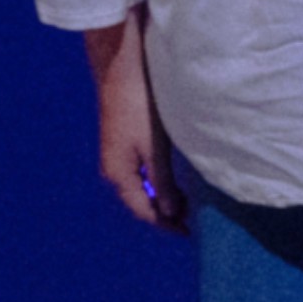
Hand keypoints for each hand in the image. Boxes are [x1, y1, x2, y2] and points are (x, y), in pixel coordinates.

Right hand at [91, 22, 187, 232]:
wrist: (120, 69)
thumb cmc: (138, 107)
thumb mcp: (155, 148)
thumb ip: (162, 183)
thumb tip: (169, 212)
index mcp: (118, 174)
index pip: (143, 211)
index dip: (166, 224)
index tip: (188, 232)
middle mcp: (113, 168)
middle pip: (139, 201)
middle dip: (163, 212)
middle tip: (190, 218)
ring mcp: (115, 154)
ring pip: (139, 186)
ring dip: (160, 196)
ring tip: (184, 199)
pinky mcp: (120, 141)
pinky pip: (138, 172)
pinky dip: (155, 180)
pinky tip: (168, 176)